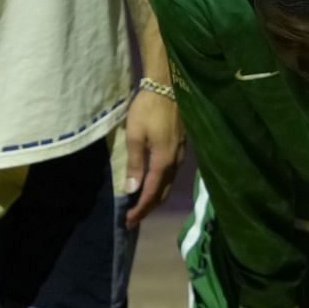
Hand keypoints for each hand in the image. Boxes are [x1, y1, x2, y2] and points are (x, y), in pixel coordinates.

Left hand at [124, 86, 183, 228]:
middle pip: (162, 193)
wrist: (168, 87)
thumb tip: (131, 189)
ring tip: (141, 205)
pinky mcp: (180, 149)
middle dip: (148, 208)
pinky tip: (152, 184)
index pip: (151, 193)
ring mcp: (180, 156)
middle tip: (133, 218)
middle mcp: (175, 163)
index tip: (128, 220)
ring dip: (154, 198)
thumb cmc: (148, 109)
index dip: (139, 208)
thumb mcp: (135, 135)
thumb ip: (135, 164)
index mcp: (163, 162)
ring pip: (168, 185)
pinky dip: (160, 186)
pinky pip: (171, 175)